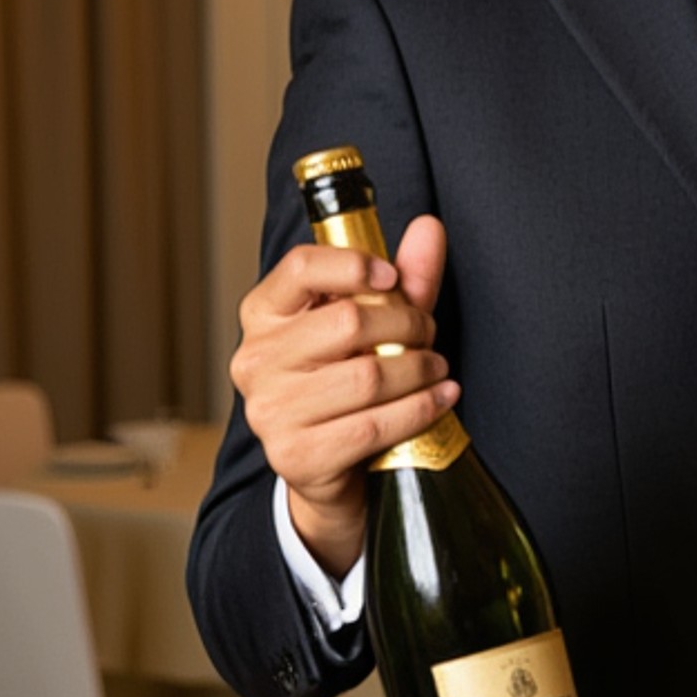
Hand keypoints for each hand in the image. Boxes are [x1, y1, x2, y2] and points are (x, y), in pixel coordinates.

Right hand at [230, 215, 455, 577]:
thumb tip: (430, 227)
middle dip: (406, 324)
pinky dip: (419, 410)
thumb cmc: (347, 382)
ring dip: (420, 371)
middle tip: (428, 334)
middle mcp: (255, 359)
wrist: (328, 469)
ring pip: (367, 376)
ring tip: (438, 369)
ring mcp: (270, 411)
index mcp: (264, 314)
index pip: (300, 267)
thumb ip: (402, 279)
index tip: (392, 278)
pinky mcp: (295, 456)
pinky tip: (441, 399)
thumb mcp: (375, 326)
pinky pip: (373, 425)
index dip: (352, 265)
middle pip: (348, 321)